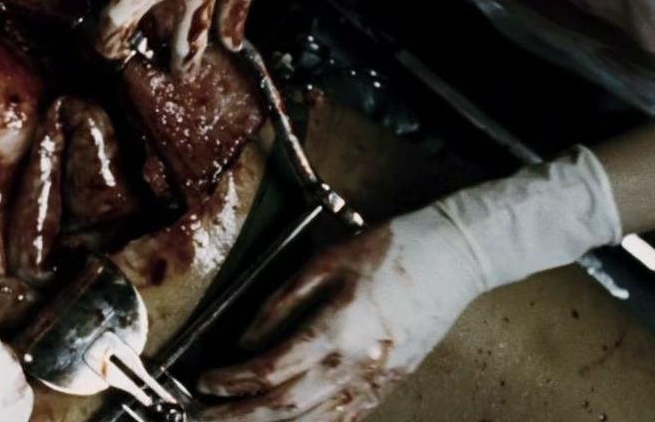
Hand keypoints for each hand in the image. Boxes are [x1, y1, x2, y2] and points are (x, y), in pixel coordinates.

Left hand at [193, 215, 473, 420]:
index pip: (270, 369)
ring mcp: (376, 381)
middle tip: (200, 418)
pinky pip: (344, 420)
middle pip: (285, 409)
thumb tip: (245, 339)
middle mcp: (356, 365)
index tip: (204, 381)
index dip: (231, 380)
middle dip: (237, 418)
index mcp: (338, 329)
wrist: (455, 258)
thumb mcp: (326, 261)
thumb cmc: (391, 250)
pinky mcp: (388, 385)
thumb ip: (281, 302)